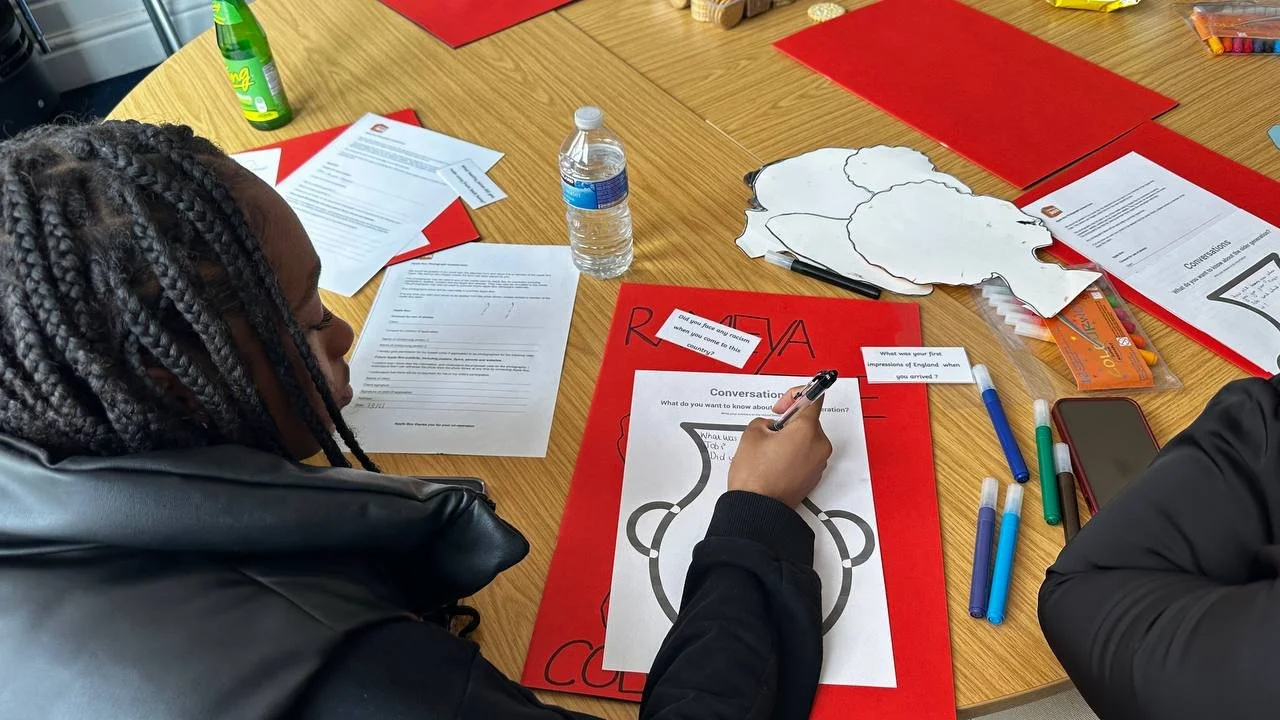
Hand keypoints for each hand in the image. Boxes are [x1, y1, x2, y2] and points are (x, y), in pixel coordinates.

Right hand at [728, 385, 832, 507]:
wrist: (757, 508)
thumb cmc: (755, 475)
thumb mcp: (752, 433)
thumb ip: (766, 420)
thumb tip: (772, 427)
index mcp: (808, 430)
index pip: (813, 397)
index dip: (795, 395)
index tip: (784, 403)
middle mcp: (819, 446)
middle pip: (808, 421)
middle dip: (789, 422)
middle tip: (768, 431)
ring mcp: (818, 463)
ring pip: (806, 440)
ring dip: (790, 439)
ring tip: (768, 451)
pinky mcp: (814, 477)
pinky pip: (805, 456)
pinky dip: (793, 454)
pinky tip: (774, 463)